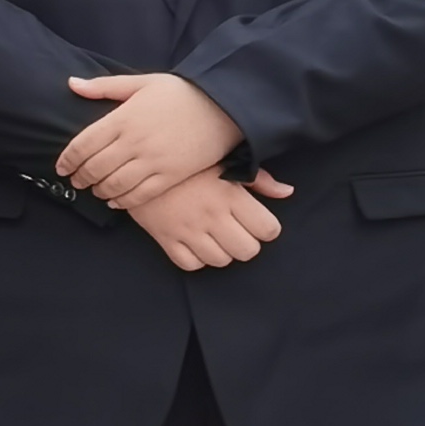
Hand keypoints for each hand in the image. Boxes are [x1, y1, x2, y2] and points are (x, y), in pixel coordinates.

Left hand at [56, 72, 245, 206]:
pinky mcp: (171, 175)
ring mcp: (152, 161)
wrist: (226, 105)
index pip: (82, 145)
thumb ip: (104, 86)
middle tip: (77, 182)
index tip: (62, 168)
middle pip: (95, 167)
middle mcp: (133, 141)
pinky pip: (140, 194)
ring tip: (96, 191)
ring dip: (100, 191)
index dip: (67, 160)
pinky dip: (123, 201)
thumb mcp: (142, 82)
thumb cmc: (183, 92)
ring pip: (114, 184)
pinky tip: (117, 202)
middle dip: (81, 178)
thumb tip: (72, 84)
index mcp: (122, 118)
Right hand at [126, 163, 292, 270]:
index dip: (267, 228)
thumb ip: (259, 179)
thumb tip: (287, 192)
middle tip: (237, 231)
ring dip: (222, 252)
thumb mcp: (226, 161)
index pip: (268, 230)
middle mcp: (211, 215)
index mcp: (230, 195)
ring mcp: (187, 229)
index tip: (257, 221)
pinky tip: (196, 243)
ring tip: (216, 237)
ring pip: (220, 261)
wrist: (137, 160)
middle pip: (247, 251)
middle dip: (247, 243)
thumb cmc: (188, 161)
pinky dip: (196, 259)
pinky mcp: (165, 238)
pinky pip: (190, 264)